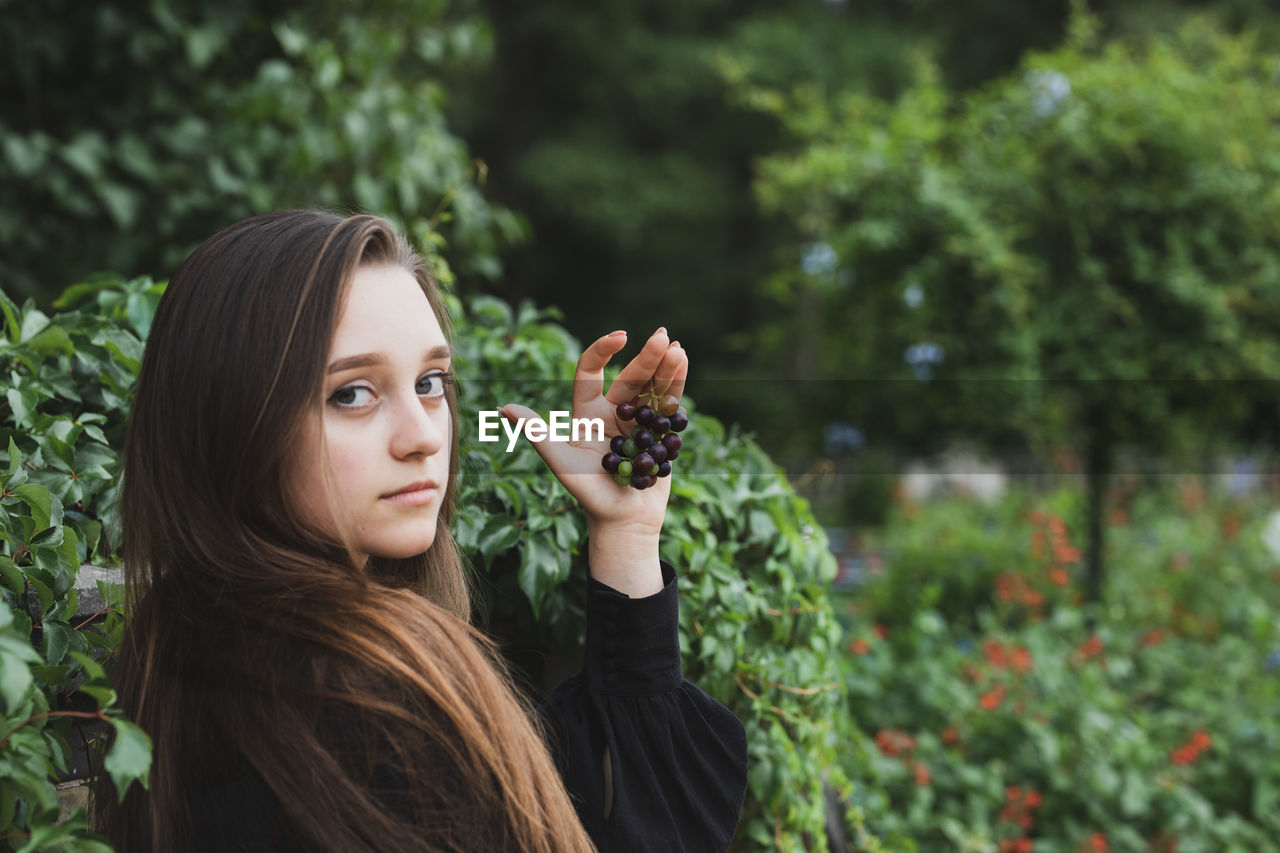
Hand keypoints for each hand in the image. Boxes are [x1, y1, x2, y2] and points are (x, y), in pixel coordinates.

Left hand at [500, 327, 686, 593]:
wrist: (624, 522)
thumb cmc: (590, 496)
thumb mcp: (562, 463)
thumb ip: (538, 433)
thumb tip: (503, 408)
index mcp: (588, 414)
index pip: (591, 374)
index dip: (602, 352)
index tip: (621, 336)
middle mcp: (613, 413)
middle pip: (630, 378)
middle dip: (647, 357)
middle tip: (663, 337)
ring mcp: (638, 424)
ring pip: (652, 388)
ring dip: (665, 367)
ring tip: (678, 348)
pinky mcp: (659, 435)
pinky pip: (668, 405)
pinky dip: (676, 384)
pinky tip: (683, 363)